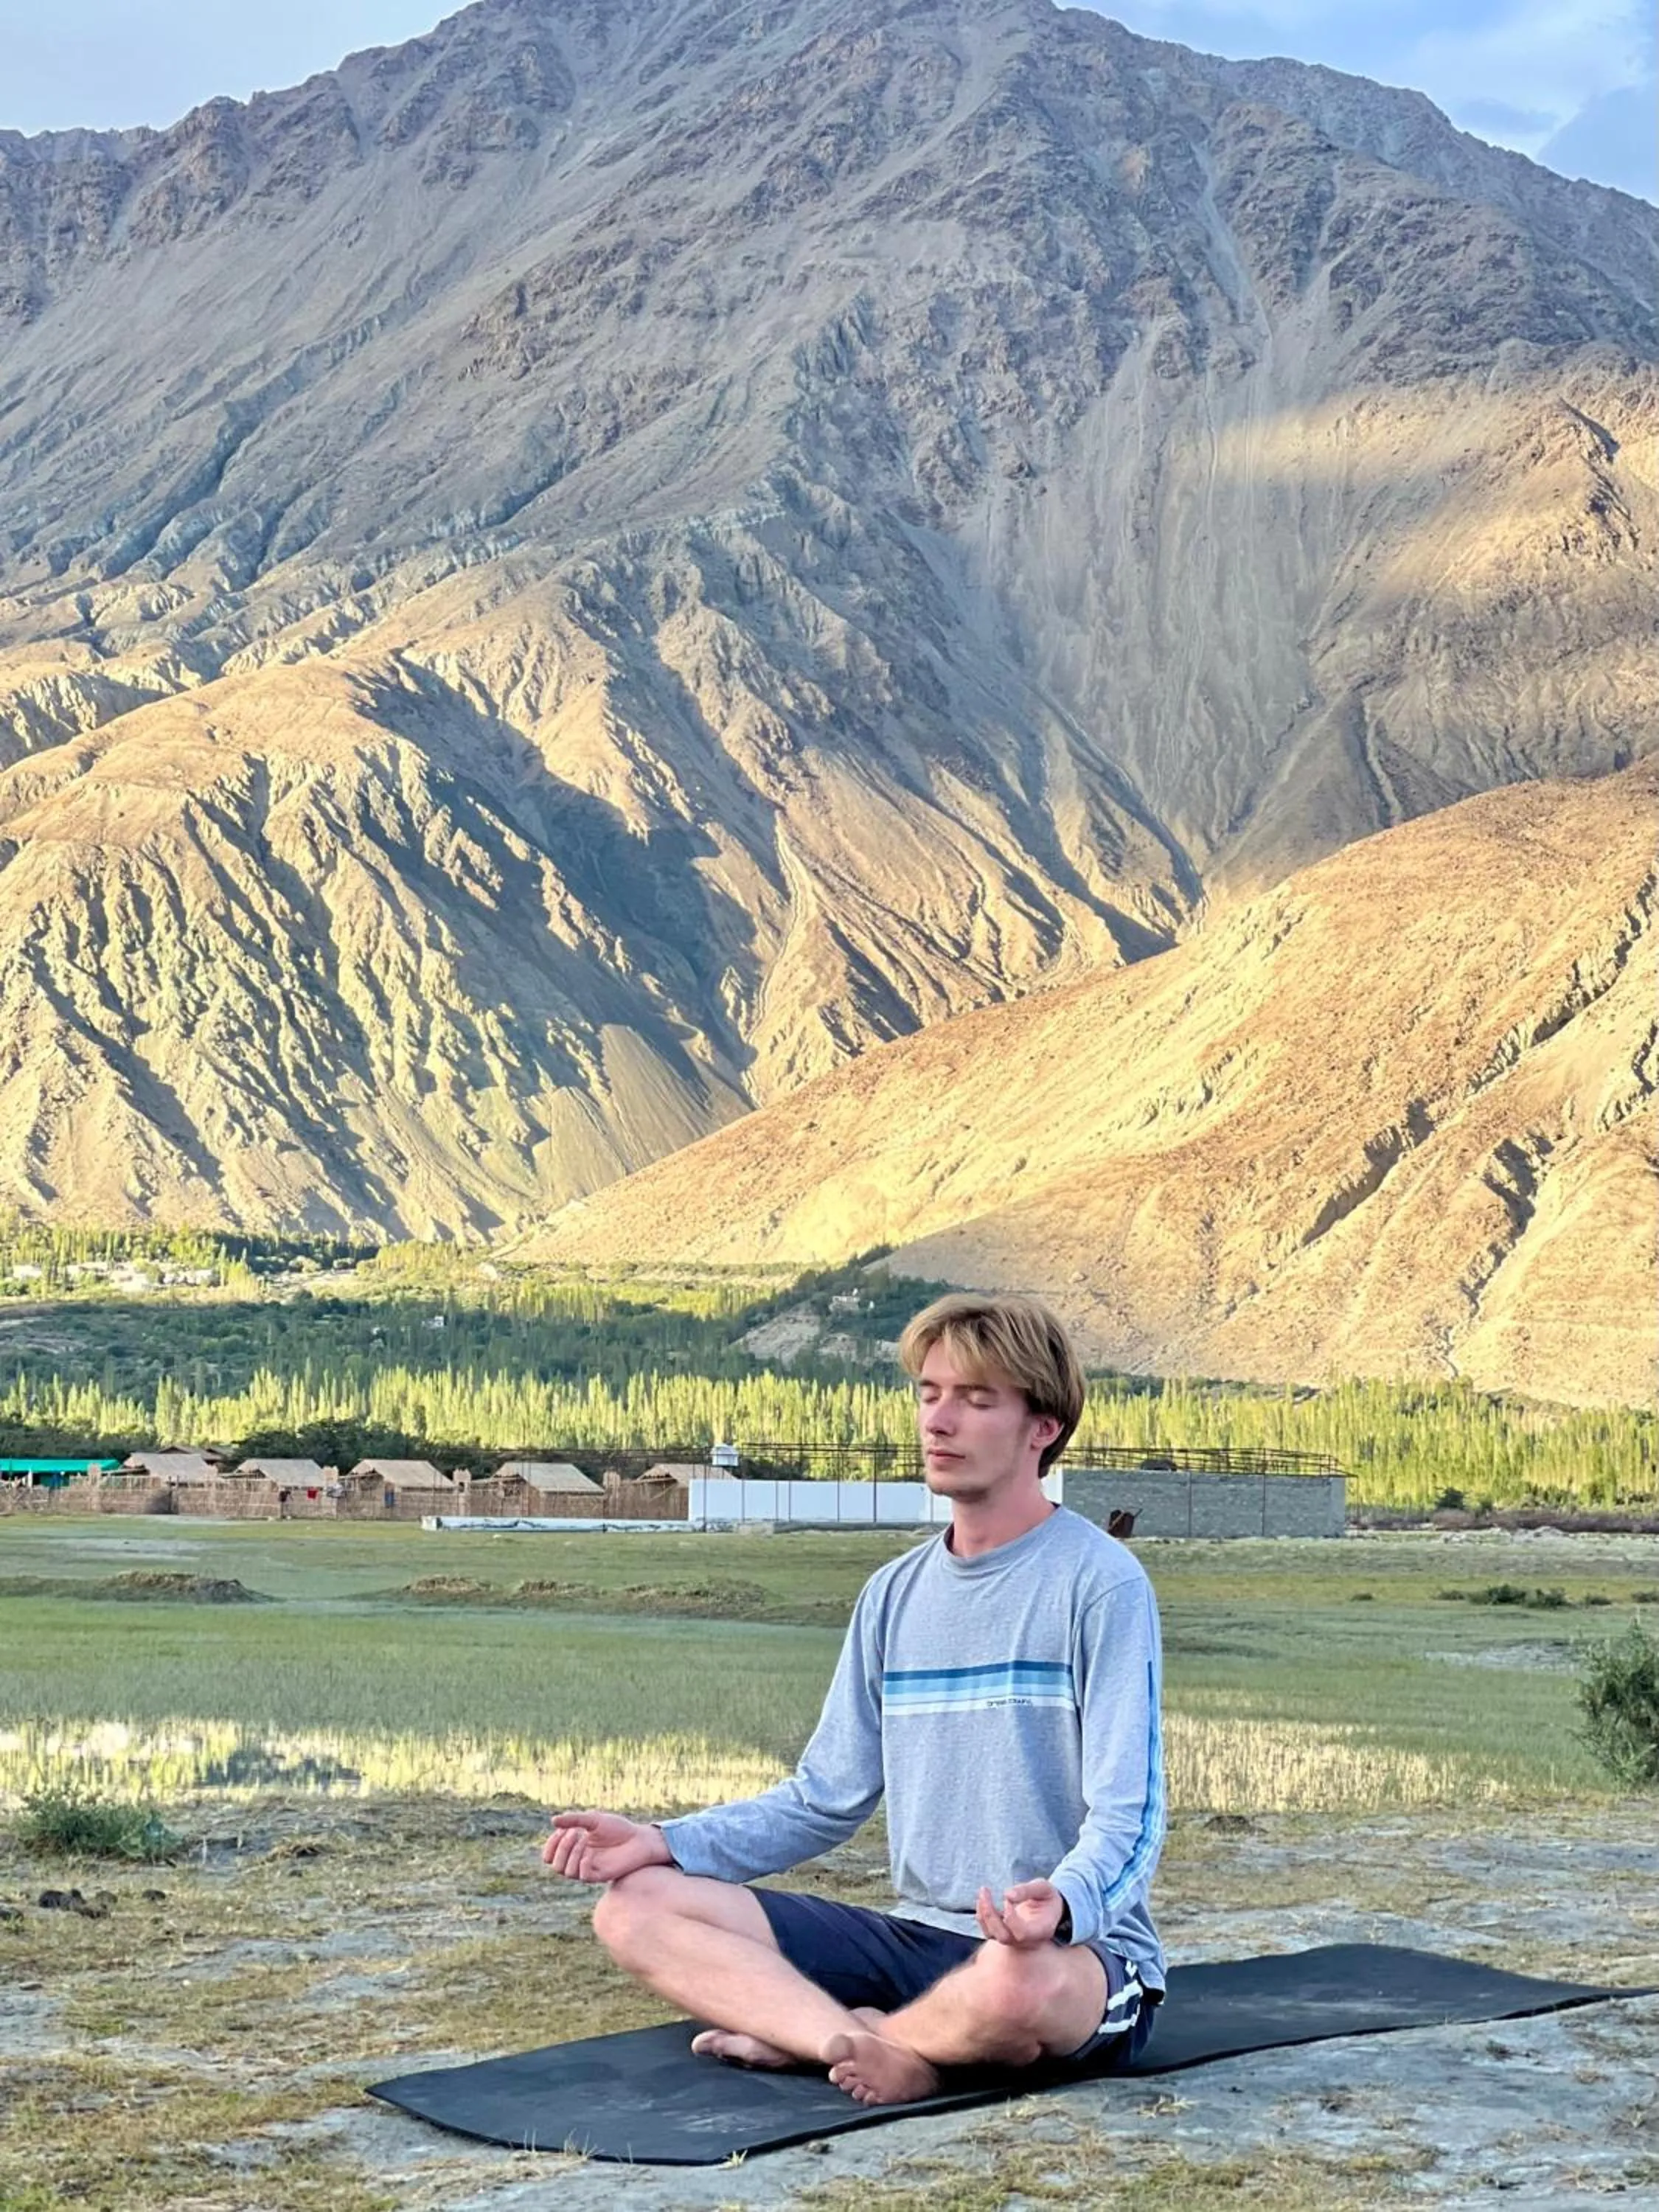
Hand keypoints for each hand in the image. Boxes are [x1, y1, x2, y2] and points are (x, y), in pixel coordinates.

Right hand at [541, 1810, 672, 1882]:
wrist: (639, 1839)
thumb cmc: (618, 1829)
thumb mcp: (594, 1819)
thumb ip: (574, 1819)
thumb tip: (553, 1820)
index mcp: (574, 1849)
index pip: (550, 1855)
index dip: (551, 1844)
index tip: (562, 1829)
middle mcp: (578, 1861)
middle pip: (554, 1865)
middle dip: (561, 1847)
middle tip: (575, 1832)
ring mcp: (588, 1870)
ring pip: (566, 1872)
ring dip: (571, 1853)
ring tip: (584, 1837)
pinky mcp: (599, 1876)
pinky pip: (583, 1876)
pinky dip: (582, 1864)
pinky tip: (589, 1853)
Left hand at [976, 1879, 1065, 1945]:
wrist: (1048, 1908)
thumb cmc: (1047, 1897)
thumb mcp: (1044, 1888)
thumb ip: (1028, 1890)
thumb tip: (1007, 1895)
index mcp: (1041, 1930)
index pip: (1022, 1934)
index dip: (1011, 1919)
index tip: (1007, 1899)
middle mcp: (1027, 1940)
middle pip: (1004, 1937)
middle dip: (990, 1915)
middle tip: (985, 1890)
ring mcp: (1014, 1939)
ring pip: (993, 1935)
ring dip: (984, 1914)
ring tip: (983, 1892)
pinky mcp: (1004, 1934)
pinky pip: (989, 1931)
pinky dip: (982, 1917)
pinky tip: (982, 1899)